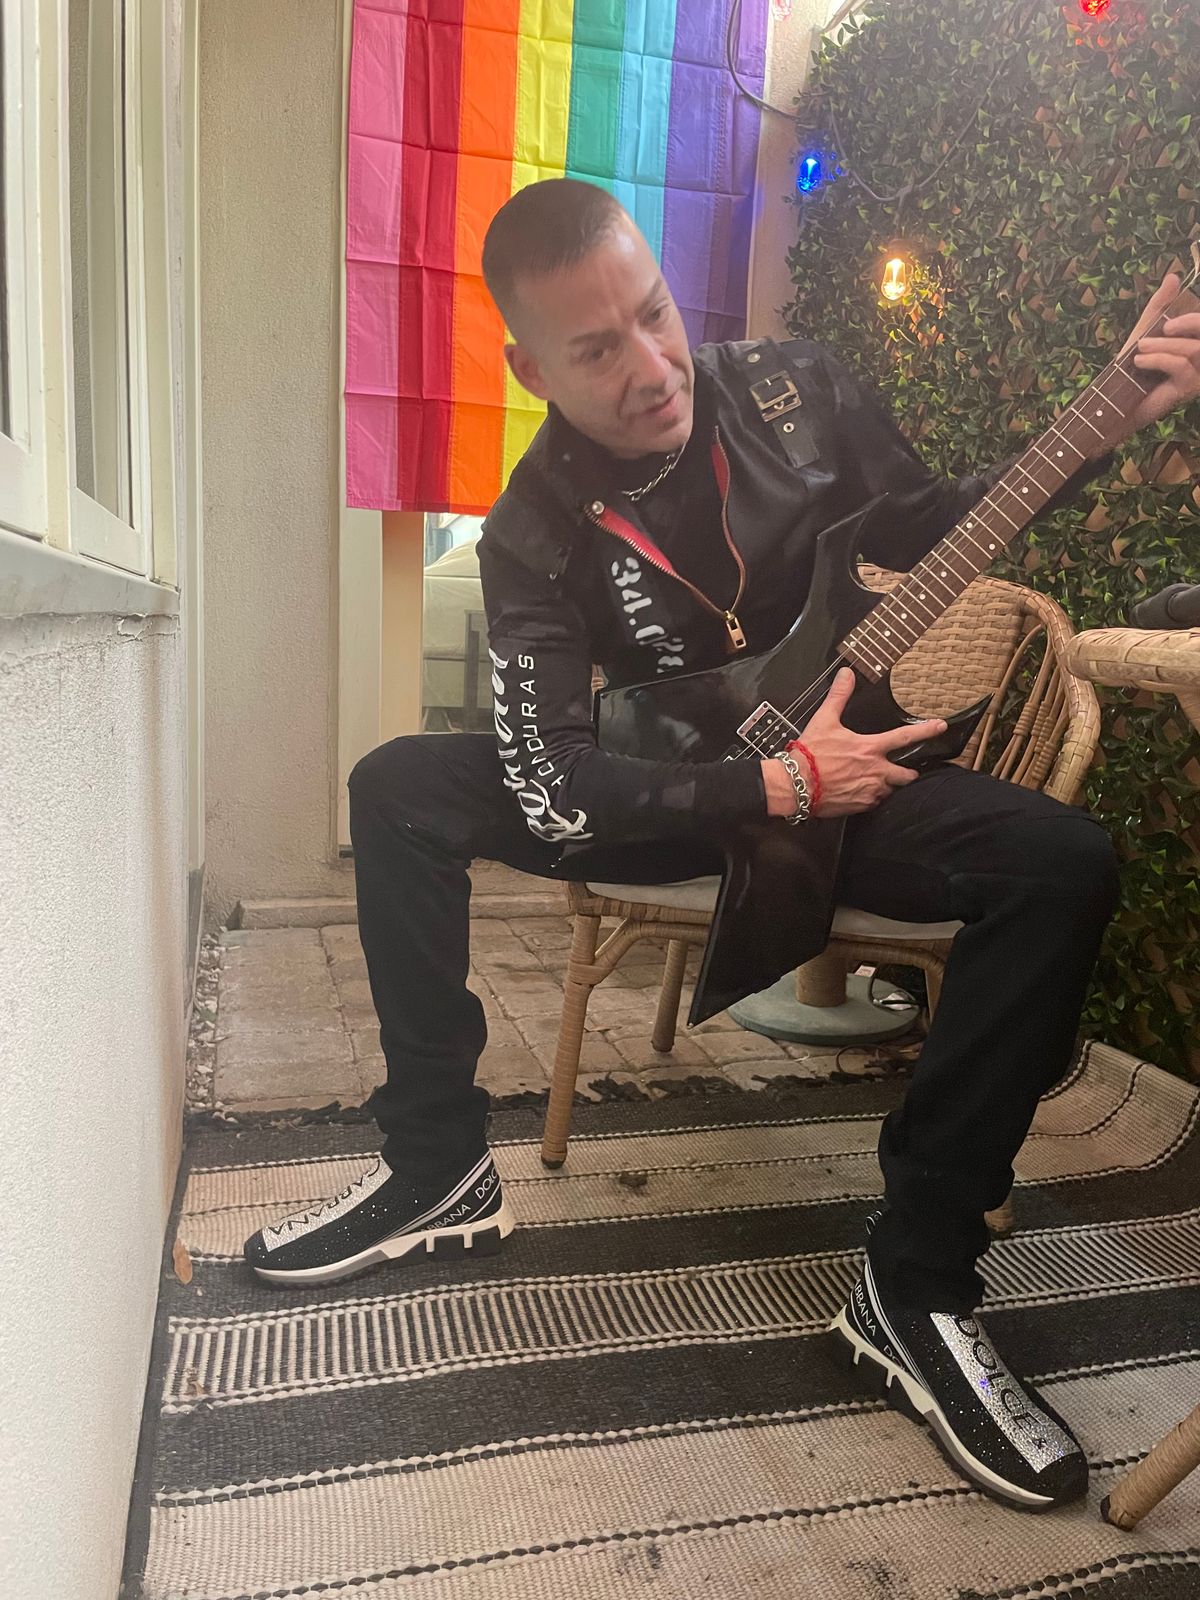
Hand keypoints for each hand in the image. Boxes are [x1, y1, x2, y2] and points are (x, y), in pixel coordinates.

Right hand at [761, 668, 946, 818]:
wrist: (795, 785)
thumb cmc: (809, 754)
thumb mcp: (824, 720)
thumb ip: (839, 696)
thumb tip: (847, 674)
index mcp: (870, 748)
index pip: (905, 737)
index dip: (926, 730)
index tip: (940, 726)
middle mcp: (875, 771)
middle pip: (907, 775)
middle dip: (907, 773)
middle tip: (904, 771)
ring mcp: (869, 790)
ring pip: (890, 790)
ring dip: (887, 786)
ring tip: (876, 781)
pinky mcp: (860, 805)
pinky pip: (874, 803)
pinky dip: (871, 797)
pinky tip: (860, 792)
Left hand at [1102, 271, 1199, 445]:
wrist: (1117, 401)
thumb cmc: (1133, 367)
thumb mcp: (1146, 330)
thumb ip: (1161, 305)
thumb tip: (1174, 276)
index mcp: (1195, 341)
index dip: (1193, 319)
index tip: (1167, 322)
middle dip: (1189, 323)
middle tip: (1162, 328)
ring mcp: (1198, 375)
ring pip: (1194, 349)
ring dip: (1163, 345)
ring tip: (1140, 348)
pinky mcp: (1188, 389)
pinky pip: (1181, 366)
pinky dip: (1159, 359)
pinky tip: (1140, 362)